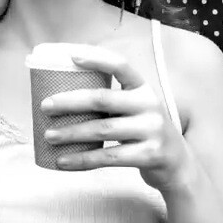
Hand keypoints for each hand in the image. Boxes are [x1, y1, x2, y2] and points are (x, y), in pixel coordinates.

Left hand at [41, 47, 192, 195]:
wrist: (178, 165)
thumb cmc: (145, 133)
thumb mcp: (138, 110)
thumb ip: (114, 102)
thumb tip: (65, 97)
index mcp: (144, 89)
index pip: (121, 65)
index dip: (96, 59)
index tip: (71, 57)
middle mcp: (150, 105)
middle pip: (103, 99)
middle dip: (70, 101)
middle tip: (45, 106)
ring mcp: (151, 131)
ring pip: (102, 130)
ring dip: (70, 133)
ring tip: (48, 135)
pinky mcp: (148, 155)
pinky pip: (108, 157)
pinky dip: (82, 160)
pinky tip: (62, 161)